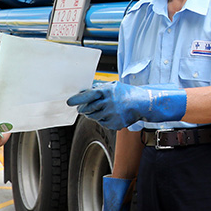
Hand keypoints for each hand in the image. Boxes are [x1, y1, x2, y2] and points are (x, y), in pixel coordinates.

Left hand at [66, 82, 186, 129]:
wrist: (142, 103)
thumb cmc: (126, 93)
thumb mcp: (113, 86)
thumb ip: (99, 88)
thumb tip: (83, 91)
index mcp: (108, 91)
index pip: (88, 95)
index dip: (78, 99)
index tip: (69, 101)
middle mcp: (109, 103)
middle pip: (88, 108)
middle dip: (82, 108)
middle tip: (81, 107)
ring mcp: (112, 114)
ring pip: (93, 117)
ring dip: (92, 114)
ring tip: (99, 109)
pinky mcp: (115, 124)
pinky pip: (102, 123)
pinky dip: (102, 119)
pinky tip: (109, 114)